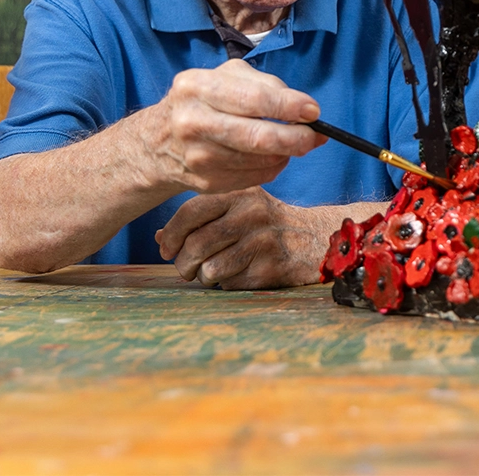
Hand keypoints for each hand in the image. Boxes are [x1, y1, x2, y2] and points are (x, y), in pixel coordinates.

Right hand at [143, 58, 326, 194]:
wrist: (157, 143)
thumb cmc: (201, 103)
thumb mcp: (224, 78)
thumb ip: (265, 86)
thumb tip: (307, 110)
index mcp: (197, 86)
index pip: (254, 99)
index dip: (289, 107)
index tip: (314, 111)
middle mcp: (193, 122)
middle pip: (258, 136)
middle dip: (296, 138)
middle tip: (315, 136)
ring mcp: (198, 156)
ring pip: (261, 160)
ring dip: (287, 153)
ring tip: (295, 143)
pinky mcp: (207, 182)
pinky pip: (255, 177)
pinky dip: (273, 166)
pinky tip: (273, 156)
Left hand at [155, 187, 329, 289]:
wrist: (317, 239)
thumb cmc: (269, 224)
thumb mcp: (240, 208)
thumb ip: (202, 217)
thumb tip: (161, 238)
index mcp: (241, 193)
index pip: (191, 211)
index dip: (172, 234)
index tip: (167, 249)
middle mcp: (252, 214)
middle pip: (197, 244)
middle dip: (183, 263)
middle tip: (185, 269)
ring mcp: (263, 242)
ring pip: (210, 269)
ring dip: (204, 277)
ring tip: (214, 272)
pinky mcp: (270, 269)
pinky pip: (230, 284)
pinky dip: (228, 284)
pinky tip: (241, 274)